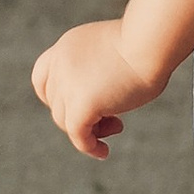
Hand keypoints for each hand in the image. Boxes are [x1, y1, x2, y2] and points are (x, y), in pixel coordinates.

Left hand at [31, 19, 155, 160]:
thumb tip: (103, 98)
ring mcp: (67, 83)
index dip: (55, 96)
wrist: (151, 41)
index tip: (77, 104)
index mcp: (68, 45)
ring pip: (64, 121)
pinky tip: (104, 152)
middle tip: (111, 118)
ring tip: (117, 126)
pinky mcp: (80, 104)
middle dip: (79, 114)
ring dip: (89, 130)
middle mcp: (60, 62)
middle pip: (55, 102)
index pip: (42, 76)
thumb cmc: (147, 44)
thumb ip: (100, 69)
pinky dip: (89, 146)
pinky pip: (78, 135)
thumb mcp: (113, 50)